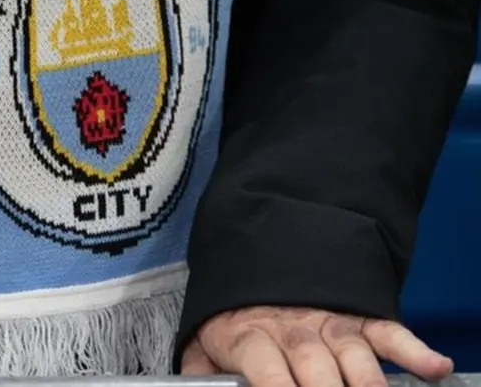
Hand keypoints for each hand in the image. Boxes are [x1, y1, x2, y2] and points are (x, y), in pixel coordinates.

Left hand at [180, 306, 453, 386]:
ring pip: (356, 361)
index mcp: (252, 337)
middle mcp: (294, 332)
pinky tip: (434, 368)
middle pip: (317, 372)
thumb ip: (200, 372)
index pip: (267, 371)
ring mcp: (330, 324)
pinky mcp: (360, 320)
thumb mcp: (204, 341)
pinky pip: (391, 334)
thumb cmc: (235, 317)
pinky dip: (415, 351)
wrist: (261, 260)